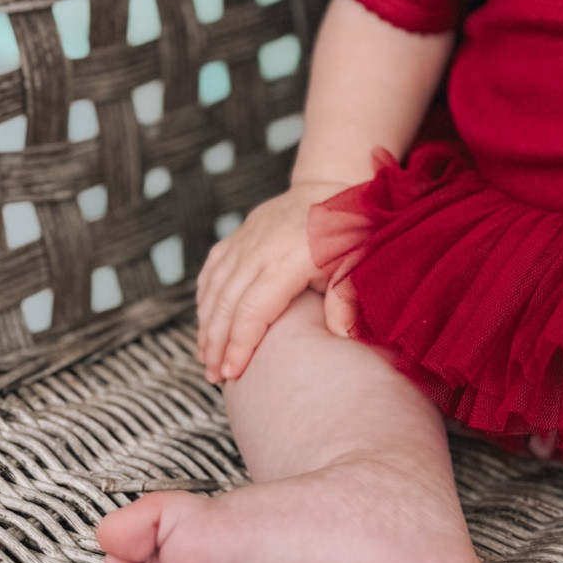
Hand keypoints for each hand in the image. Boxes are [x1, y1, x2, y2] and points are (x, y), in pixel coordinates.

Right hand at [195, 180, 354, 384]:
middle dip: (216, 343)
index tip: (231, 373)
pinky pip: (213, 268)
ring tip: (207, 358)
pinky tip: (205, 321)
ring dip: (207, 325)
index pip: (253, 310)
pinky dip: (205, 296)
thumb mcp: (357, 262)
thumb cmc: (350, 231)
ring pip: (214, 288)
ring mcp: (245, 240)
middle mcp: (258, 249)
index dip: (239, 344)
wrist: (332, 186)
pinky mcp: (239, 234)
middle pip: (226, 304)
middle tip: (214, 376)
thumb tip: (342, 334)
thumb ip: (346, 298)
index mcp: (286, 260)